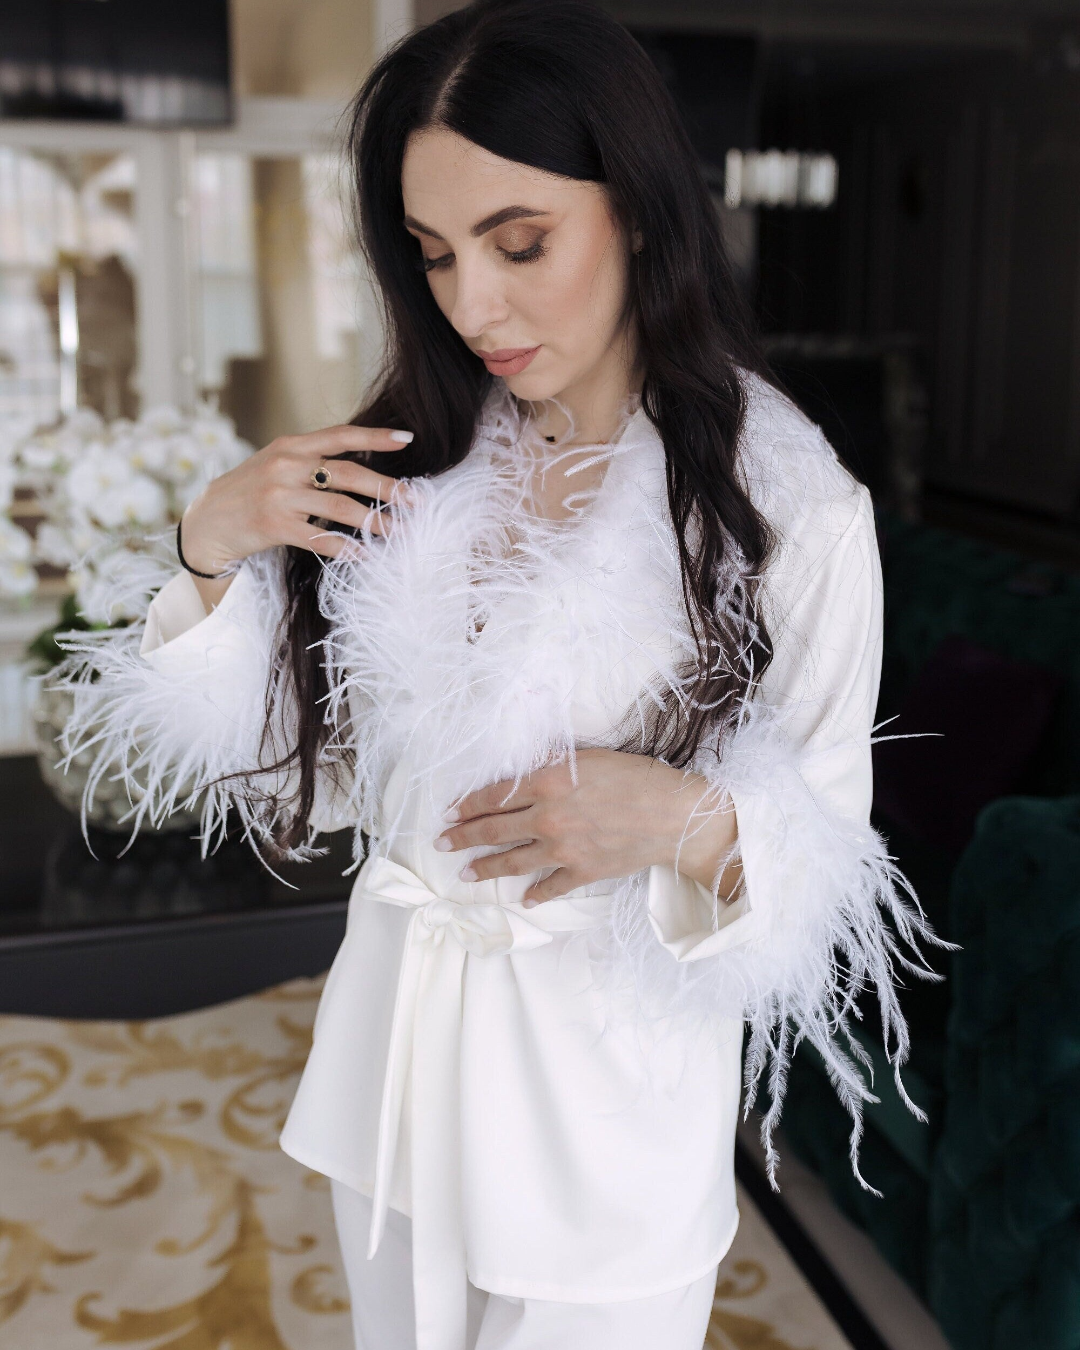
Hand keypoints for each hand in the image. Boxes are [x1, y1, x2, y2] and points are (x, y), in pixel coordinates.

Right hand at [178, 424, 415, 609]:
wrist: (207, 521)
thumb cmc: (250, 491)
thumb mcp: (277, 463)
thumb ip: (312, 460)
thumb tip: (362, 466)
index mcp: (291, 446)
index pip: (340, 435)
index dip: (375, 437)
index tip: (408, 438)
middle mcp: (286, 466)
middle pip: (348, 473)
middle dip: (387, 487)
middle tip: (416, 500)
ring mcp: (279, 496)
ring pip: (339, 507)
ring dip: (374, 521)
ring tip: (398, 531)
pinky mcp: (273, 526)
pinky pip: (319, 538)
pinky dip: (345, 547)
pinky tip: (364, 555)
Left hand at [436, 748, 739, 903]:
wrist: (672, 815)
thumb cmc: (635, 777)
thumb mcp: (588, 758)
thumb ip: (551, 765)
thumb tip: (524, 769)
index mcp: (546, 783)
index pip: (494, 795)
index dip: (467, 804)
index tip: (449, 812)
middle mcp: (547, 818)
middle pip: (493, 829)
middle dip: (463, 836)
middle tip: (442, 842)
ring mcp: (562, 849)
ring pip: (512, 861)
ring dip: (485, 867)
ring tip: (466, 872)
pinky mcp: (581, 871)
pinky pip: (549, 886)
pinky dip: (535, 893)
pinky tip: (523, 898)